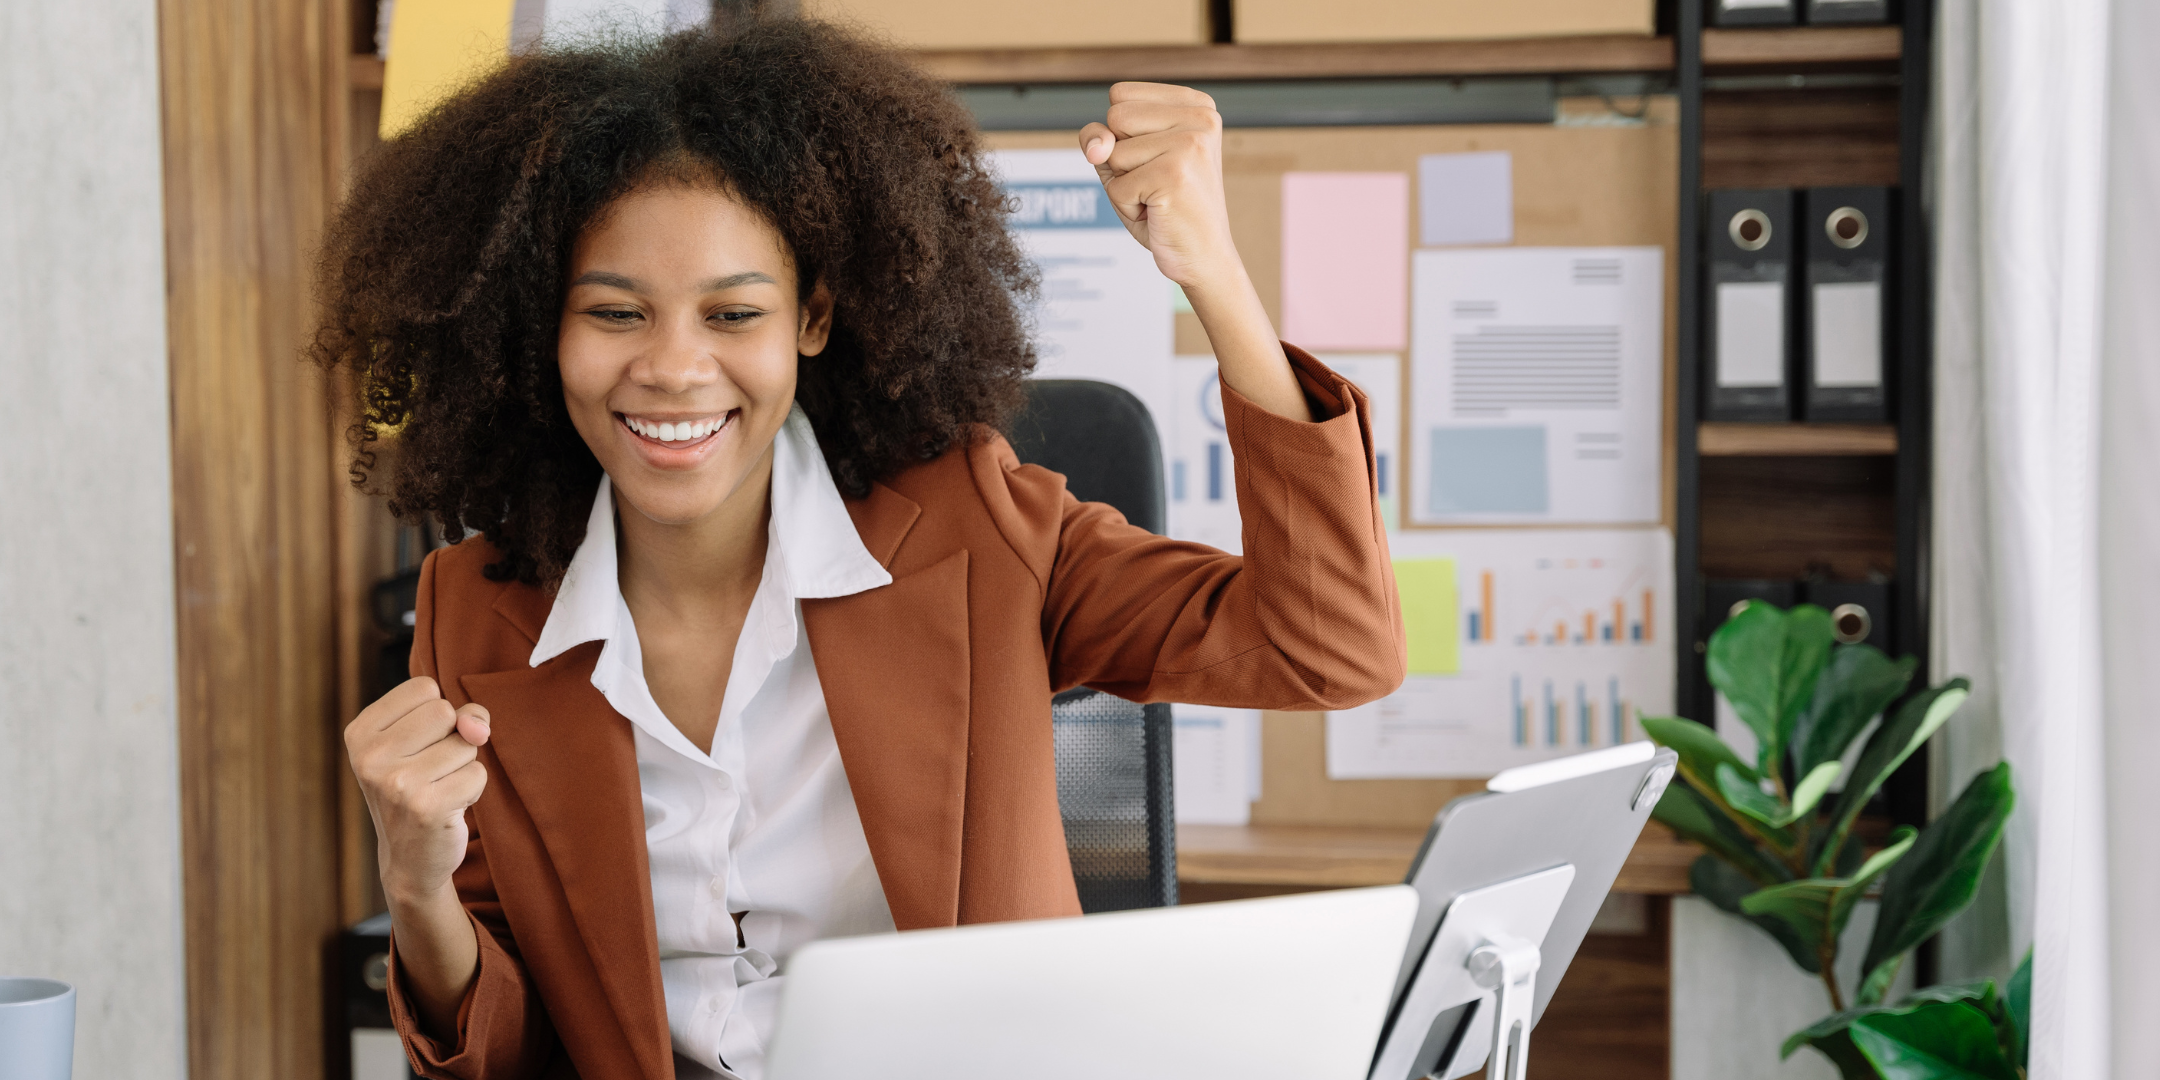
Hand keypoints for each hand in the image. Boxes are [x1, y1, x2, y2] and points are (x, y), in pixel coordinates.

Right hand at [346, 676, 490, 905]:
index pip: (424, 688)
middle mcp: (370, 756)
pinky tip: (448, 807)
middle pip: (445, 712)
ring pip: (466, 744)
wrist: (409, 859)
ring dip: (463, 766)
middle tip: (430, 771)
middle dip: (451, 739)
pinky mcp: (426, 807)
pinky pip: (477, 774)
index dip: (436, 716)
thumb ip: (461, 715)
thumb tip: (477, 727)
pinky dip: (472, 790)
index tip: (416, 747)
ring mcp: (396, 783)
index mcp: (360, 732)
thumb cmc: (420, 786)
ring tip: (437, 789)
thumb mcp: (429, 741)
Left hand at [1079, 82, 1238, 290]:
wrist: (1204, 258)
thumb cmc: (1165, 209)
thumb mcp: (1126, 163)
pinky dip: (1128, 208)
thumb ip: (1102, 137)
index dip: (1122, 134)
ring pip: (1113, 152)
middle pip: (1115, 115)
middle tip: (1156, 183)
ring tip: (1159, 198)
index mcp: (1195, 104)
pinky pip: (1116, 187)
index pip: (1120, 95)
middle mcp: (1199, 117)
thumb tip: (1097, 144)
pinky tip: (1160, 213)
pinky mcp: (1174, 174)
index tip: (1156, 159)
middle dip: (1121, 158)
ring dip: (1124, 184)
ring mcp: (1190, 143)